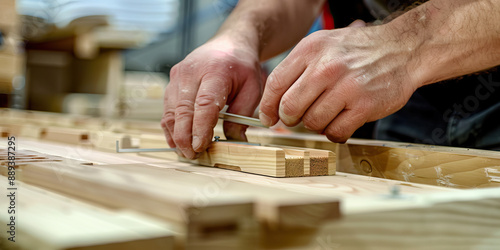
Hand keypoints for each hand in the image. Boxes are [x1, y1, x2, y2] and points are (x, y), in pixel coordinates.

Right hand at [162, 38, 262, 158]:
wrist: (228, 44)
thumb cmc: (242, 67)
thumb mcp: (252, 89)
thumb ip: (242, 116)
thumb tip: (234, 141)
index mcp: (215, 71)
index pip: (204, 104)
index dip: (200, 128)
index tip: (200, 147)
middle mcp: (191, 72)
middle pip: (182, 110)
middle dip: (185, 137)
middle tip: (193, 156)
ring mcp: (177, 76)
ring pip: (170, 111)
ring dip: (176, 135)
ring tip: (186, 152)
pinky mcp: (171, 81)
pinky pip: (167, 108)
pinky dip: (171, 127)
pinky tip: (178, 141)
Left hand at [259, 20, 419, 141]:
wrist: (402, 50)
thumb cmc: (357, 51)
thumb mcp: (323, 45)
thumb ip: (297, 69)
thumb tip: (272, 104)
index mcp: (311, 49)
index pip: (275, 83)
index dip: (268, 106)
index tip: (268, 118)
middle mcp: (326, 67)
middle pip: (290, 107)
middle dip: (290, 119)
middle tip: (300, 117)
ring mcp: (346, 87)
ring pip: (312, 122)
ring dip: (316, 124)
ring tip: (329, 113)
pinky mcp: (364, 106)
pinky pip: (335, 132)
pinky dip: (335, 132)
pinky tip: (343, 120)